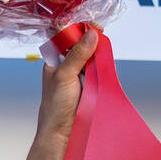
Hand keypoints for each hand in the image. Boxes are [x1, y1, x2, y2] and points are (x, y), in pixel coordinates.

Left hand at [35, 23, 99, 143]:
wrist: (61, 131)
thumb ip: (77, 55)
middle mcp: (67, 63)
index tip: (93, 28)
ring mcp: (80, 73)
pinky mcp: (90, 82)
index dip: (79, 28)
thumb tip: (91, 34)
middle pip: (83, 42)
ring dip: (100, 54)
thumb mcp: (64, 76)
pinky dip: (105, 66)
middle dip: (93, 40)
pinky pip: (100, 68)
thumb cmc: (55, 106)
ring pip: (94, 54)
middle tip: (101, 41)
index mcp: (55, 59)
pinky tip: (105, 69)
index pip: (66, 34)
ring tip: (101, 60)